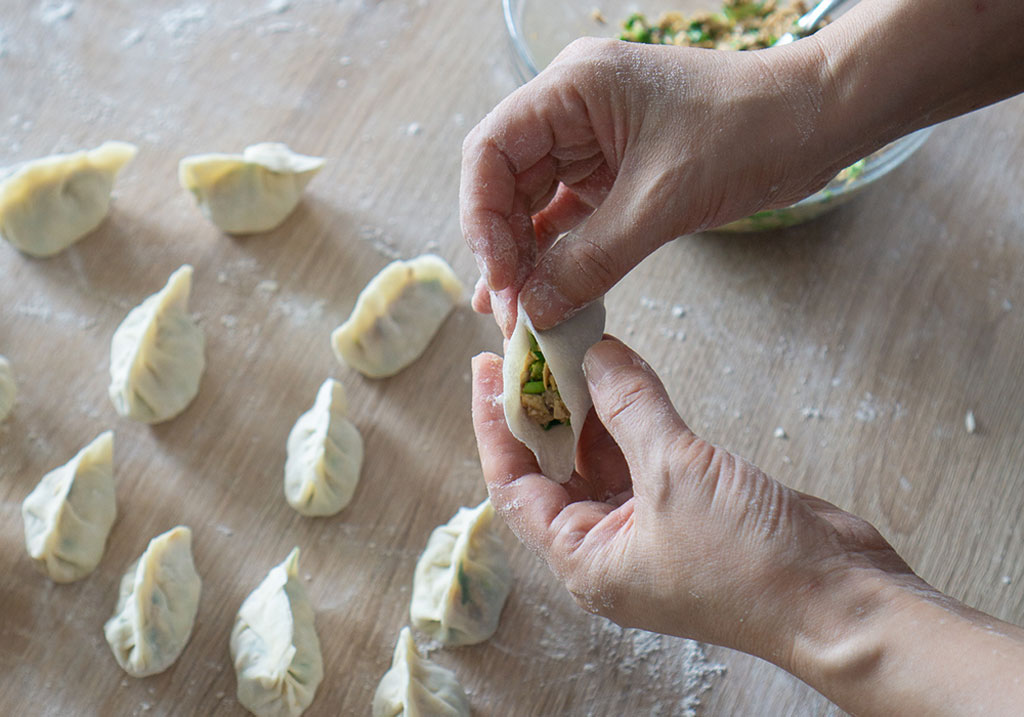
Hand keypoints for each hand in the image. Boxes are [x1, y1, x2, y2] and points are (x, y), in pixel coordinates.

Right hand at [460, 38, 838, 334]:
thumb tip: (534, 311)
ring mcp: (590, 142)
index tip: (499, 277)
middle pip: (504, 181)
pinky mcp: (613, 172)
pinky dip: (558, 257)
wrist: (815, 121)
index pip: (490, 151)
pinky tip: (548, 298)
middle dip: (502, 247)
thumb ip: (591, 260)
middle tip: (511, 310)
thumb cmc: (749, 132)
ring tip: (521, 315)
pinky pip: (568, 218)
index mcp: (571, 89)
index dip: (481, 217)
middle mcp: (570, 111)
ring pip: (532, 204)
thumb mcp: (663, 201)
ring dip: (526, 258)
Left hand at [472, 337, 1023, 714]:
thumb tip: (593, 355)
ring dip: (586, 407)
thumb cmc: (751, 563)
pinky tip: (621, 373)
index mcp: (585, 559)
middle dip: (541, 409)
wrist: (839, 598)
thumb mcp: (675, 473)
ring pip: (600, 457)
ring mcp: (650, 527)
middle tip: (530, 349)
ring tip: (570, 349)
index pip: (514, 486)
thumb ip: (629, 407)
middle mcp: (609, 546)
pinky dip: (631, 414)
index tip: (487, 371)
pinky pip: (643, 453)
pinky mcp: (689, 507)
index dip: (495, 427)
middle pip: (553, 468)